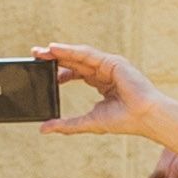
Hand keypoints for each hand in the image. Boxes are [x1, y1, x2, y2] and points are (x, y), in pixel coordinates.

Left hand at [36, 42, 170, 140]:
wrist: (144, 117)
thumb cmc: (123, 121)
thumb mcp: (88, 122)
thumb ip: (66, 125)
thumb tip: (43, 129)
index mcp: (100, 83)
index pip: (74, 73)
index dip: (58, 72)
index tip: (41, 71)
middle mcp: (103, 71)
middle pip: (74, 61)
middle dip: (54, 58)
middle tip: (33, 55)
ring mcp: (108, 64)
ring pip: (78, 55)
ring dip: (59, 51)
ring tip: (40, 51)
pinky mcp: (112, 61)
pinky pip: (87, 53)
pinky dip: (70, 50)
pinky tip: (56, 49)